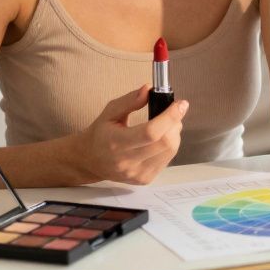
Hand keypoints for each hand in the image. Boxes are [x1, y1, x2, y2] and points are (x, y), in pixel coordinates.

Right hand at [72, 85, 187, 183]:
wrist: (90, 161)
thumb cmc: (100, 134)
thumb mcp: (109, 112)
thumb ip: (129, 100)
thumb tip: (148, 89)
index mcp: (116, 143)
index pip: (151, 132)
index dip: (170, 117)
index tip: (180, 105)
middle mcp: (127, 162)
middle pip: (165, 143)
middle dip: (175, 123)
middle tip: (173, 112)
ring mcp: (137, 173)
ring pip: (170, 151)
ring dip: (174, 134)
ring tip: (167, 125)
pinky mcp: (144, 179)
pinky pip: (167, 160)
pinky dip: (169, 146)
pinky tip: (161, 139)